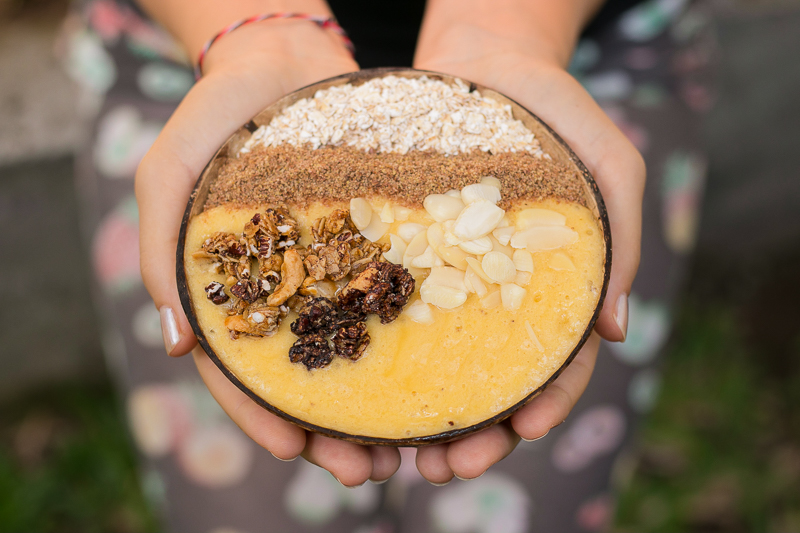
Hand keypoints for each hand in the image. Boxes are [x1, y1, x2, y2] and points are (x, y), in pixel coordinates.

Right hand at [135, 23, 399, 485]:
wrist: (283, 61)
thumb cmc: (214, 118)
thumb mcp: (168, 177)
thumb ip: (164, 254)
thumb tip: (177, 345)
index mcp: (239, 294)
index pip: (246, 372)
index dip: (266, 416)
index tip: (297, 452)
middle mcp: (294, 293)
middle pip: (313, 378)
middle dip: (336, 433)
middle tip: (368, 471)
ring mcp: (339, 272)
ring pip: (363, 352)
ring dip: (383, 407)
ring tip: (411, 448)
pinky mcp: (381, 245)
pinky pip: (400, 299)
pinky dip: (417, 342)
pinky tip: (444, 373)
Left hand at [412, 4, 644, 482]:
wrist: (480, 62)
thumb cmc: (554, 111)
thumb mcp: (608, 163)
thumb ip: (618, 241)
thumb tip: (615, 332)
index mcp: (547, 288)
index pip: (554, 361)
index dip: (544, 400)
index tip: (524, 428)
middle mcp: (490, 296)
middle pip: (486, 381)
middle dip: (473, 432)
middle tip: (445, 467)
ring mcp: (443, 281)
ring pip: (430, 366)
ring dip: (415, 419)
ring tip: (391, 456)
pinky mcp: (397, 258)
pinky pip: (383, 313)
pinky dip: (372, 359)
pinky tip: (350, 390)